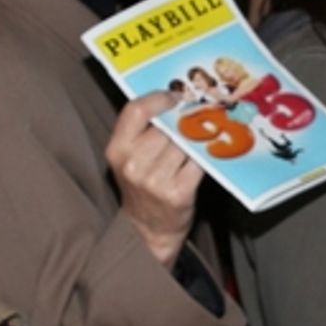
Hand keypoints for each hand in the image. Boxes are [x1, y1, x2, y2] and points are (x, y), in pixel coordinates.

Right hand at [107, 92, 205, 267]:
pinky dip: (206, 156)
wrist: (148, 230)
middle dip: (184, 120)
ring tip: (204, 134)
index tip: (175, 95)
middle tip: (198, 113)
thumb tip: (174, 100)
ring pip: (185, 143)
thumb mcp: (129, 158)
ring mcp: (155, 180)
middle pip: (166, 126)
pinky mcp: (178, 192)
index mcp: (117, 150)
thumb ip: (142, 132)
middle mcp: (133, 164)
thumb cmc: (142, 187)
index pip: (135, 111)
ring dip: (197, 138)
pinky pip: (199, 163)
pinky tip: (209, 152)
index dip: (159, 98)